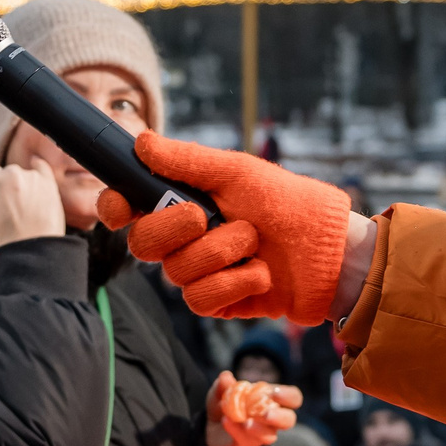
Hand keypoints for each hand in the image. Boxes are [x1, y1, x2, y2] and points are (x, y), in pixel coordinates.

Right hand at [0, 163, 65, 255]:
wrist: (30, 253)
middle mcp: (9, 172)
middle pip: (6, 174)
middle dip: (7, 188)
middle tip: (11, 213)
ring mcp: (30, 176)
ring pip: (23, 174)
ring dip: (23, 186)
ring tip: (25, 212)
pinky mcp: (48, 182)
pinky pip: (42, 168)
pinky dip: (39, 173)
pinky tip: (37, 187)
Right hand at [97, 132, 360, 323]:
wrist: (331, 250)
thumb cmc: (288, 203)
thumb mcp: (238, 172)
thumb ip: (187, 161)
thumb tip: (142, 142)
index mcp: (182, 202)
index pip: (129, 207)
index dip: (114, 208)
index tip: (120, 208)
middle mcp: (184, 239)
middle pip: (142, 243)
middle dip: (173, 228)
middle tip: (204, 216)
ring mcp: (198, 273)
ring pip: (176, 272)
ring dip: (220, 252)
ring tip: (254, 241)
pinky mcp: (217, 303)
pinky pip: (200, 299)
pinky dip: (234, 282)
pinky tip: (260, 273)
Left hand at [206, 370, 300, 445]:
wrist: (211, 427)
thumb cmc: (224, 404)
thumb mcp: (220, 392)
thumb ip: (223, 384)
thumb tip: (226, 376)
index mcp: (271, 399)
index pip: (293, 397)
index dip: (289, 396)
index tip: (275, 394)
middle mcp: (272, 417)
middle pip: (289, 420)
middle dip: (280, 417)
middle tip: (266, 414)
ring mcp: (262, 433)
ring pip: (271, 436)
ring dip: (260, 429)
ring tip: (245, 423)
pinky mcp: (248, 444)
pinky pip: (247, 440)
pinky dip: (237, 430)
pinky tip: (226, 421)